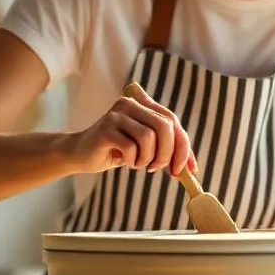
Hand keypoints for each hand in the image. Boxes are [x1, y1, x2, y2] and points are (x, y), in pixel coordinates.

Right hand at [69, 85, 195, 175]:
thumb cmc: (116, 151)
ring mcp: (117, 115)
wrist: (81, 155)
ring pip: (149, 137)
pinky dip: (133, 161)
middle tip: (158, 168)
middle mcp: (130, 104)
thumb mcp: (147, 149)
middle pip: (164, 126)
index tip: (189, 169)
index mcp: (143, 105)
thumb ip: (168, 152)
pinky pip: (131, 147)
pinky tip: (126, 162)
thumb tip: (193, 170)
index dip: (184, 146)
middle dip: (168, 153)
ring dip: (148, 159)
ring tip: (139, 164)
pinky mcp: (105, 128)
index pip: (172, 120)